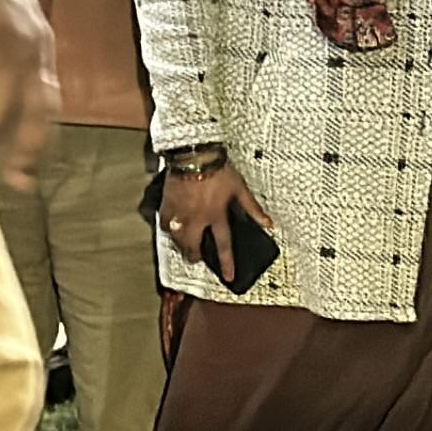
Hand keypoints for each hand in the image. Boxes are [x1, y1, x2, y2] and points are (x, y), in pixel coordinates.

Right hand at [159, 164, 272, 284]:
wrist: (195, 154)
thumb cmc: (218, 168)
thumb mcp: (240, 188)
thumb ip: (252, 208)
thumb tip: (267, 222)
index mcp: (216, 215)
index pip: (223, 245)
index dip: (227, 263)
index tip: (228, 276)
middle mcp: (197, 218)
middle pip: (194, 246)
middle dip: (195, 257)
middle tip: (195, 259)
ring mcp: (180, 213)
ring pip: (177, 238)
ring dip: (181, 246)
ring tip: (183, 247)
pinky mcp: (168, 204)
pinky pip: (164, 223)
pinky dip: (168, 229)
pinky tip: (170, 228)